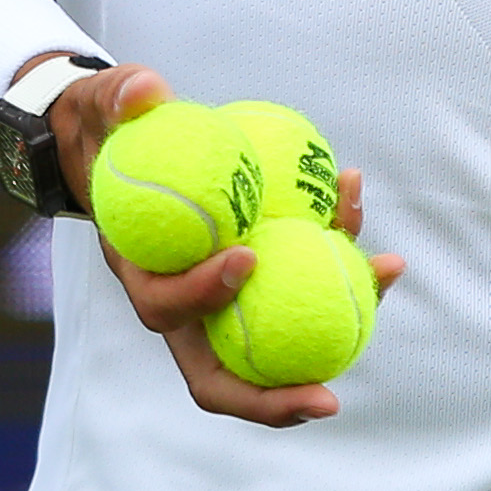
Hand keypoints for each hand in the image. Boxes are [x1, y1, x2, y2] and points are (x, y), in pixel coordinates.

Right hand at [47, 61, 402, 428]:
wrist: (122, 146)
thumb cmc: (112, 131)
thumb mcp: (103, 106)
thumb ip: (120, 99)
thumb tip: (148, 92)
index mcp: (142, 273)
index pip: (165, 308)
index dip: (202, 297)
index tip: (246, 257)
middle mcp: (182, 304)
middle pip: (220, 374)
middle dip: (270, 399)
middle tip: (325, 398)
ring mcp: (224, 304)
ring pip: (273, 342)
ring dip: (333, 333)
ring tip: (381, 286)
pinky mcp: (260, 288)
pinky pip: (303, 294)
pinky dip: (343, 280)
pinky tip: (387, 258)